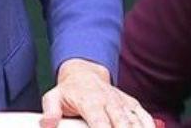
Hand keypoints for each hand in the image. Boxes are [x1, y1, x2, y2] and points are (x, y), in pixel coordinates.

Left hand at [40, 59, 154, 127]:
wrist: (83, 72)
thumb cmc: (69, 91)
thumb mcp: (53, 98)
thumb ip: (50, 112)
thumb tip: (46, 125)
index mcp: (89, 101)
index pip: (100, 122)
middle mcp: (108, 100)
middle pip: (122, 123)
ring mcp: (121, 102)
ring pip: (135, 121)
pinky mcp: (132, 104)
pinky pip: (144, 116)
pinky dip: (149, 126)